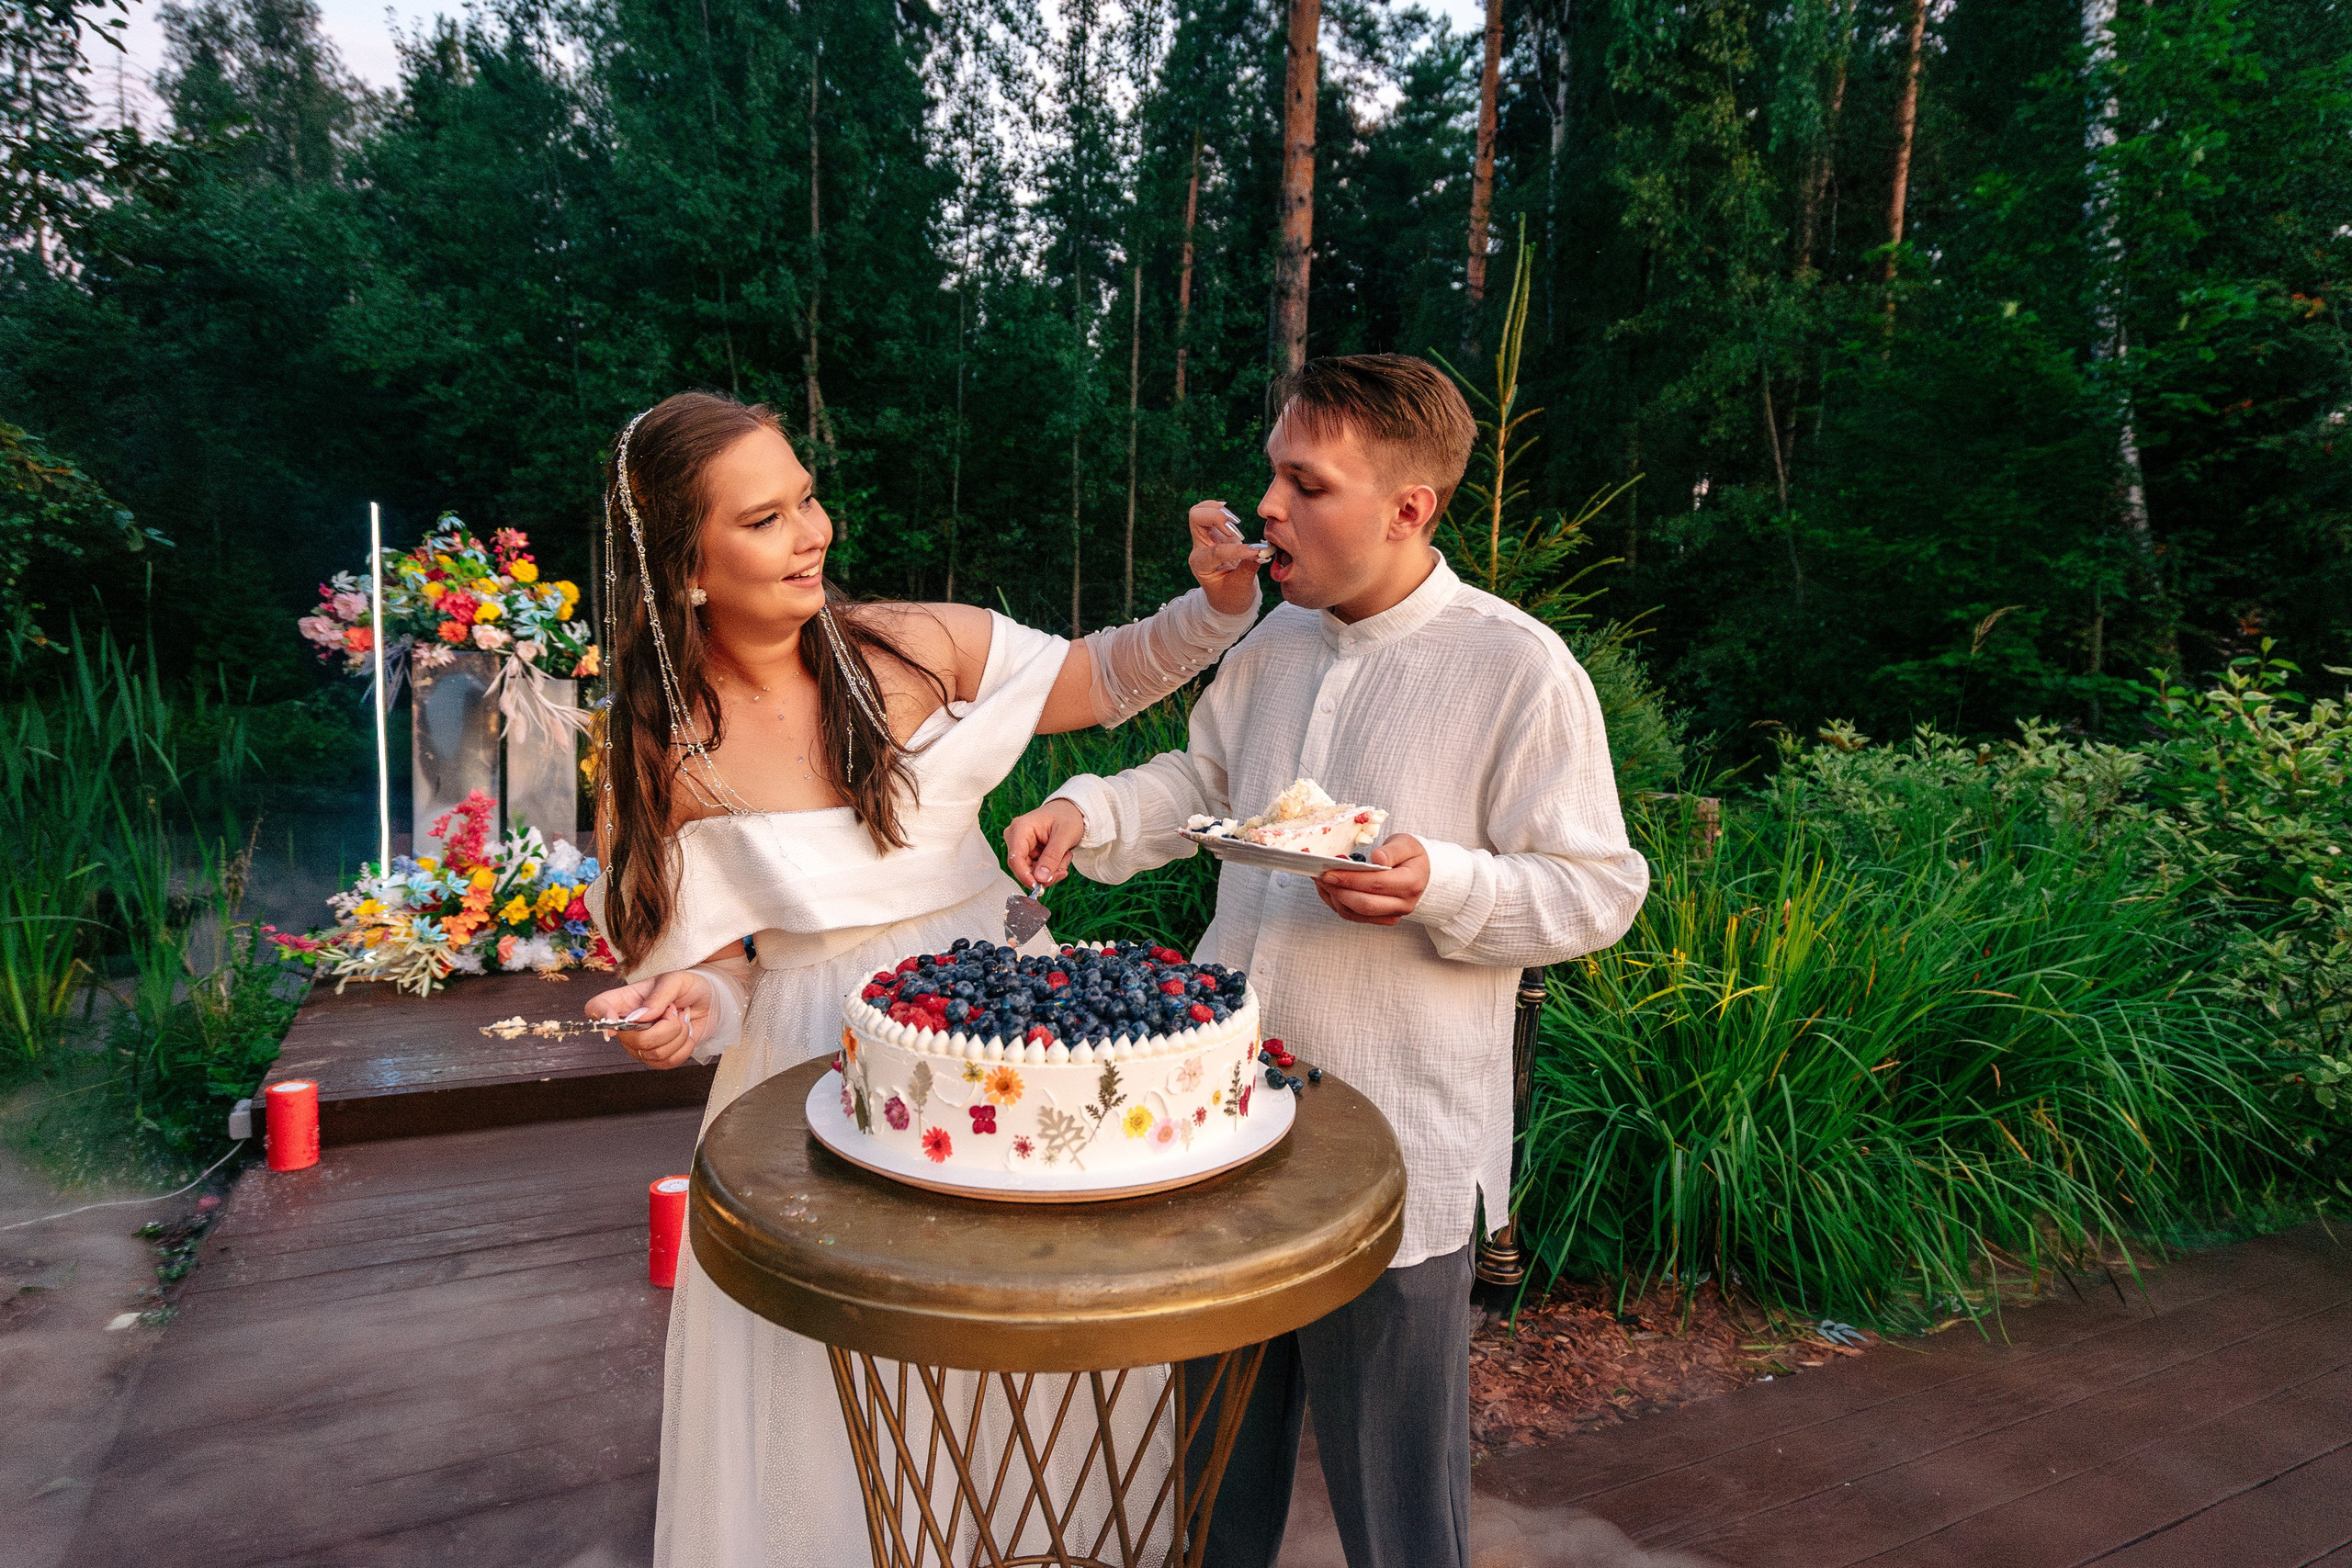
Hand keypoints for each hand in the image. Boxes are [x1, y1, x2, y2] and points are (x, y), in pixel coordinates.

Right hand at [585, 970, 713, 1069]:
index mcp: (625, 1000)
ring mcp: (641, 1044)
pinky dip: (684, 1048)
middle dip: (664, 1027)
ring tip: (680, 1019)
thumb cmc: (689, 988)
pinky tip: (685, 1034)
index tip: (619, 1020)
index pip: (596, 1007)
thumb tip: (639, 1016)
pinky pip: (667, 1063)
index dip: (601, 1016)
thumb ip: (658, 997)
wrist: (710, 1001)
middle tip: (674, 1011)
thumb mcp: (676, 981)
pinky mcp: (657, 1058)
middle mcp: (628, 1025)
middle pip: (632, 1040)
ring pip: (653, 1054)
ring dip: (678, 1036)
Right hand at [1005, 798, 1087, 889]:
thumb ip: (1052, 857)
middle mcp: (1016, 837)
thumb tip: (1040, 878)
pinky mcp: (1028, 852)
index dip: (1025, 876)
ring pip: (1031, 871)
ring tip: (1065, 857)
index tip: (1038, 887)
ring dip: (1051, 871)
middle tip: (1062, 871)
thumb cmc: (1067, 816)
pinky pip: (1036, 869)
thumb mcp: (1064, 836)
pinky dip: (1051, 869)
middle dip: (1044, 874)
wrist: (1072, 811)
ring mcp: (1021, 845)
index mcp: (1020, 828)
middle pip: (1022, 868)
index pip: (1016, 858)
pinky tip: (1061, 858)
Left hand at [1186, 499, 1265, 616]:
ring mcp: (1206, 539)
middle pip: (1196, 518)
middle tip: (1235, 530)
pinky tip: (1234, 519)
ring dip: (1219, 511)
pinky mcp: (1216, 534)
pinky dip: (1222, 510)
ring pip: (1200, 511)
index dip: (1239, 550)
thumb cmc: (1233, 597)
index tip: (1258, 552)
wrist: (1228, 600)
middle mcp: (1199, 549)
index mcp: (1201, 565)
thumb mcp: (1242, 587)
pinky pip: (1212, 512)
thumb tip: (1262, 549)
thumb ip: (1249, 566)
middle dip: (1217, 517)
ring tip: (1236, 524)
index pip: (1217, 550)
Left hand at [1313, 835, 1429, 925]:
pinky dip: (1337, 903)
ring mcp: (1392, 915)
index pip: (1376, 883)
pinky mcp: (1381, 919)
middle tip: (1320, 876)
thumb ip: (1392, 850)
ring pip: (1355, 914)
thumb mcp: (1407, 844)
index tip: (1329, 870)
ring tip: (1321, 880)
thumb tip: (1377, 858)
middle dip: (1337, 890)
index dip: (1350, 878)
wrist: (1424, 874)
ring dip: (1333, 898)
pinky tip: (1329, 889)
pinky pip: (1354, 916)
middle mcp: (1403, 904)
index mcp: (1411, 883)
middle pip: (1364, 904)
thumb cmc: (1412, 856)